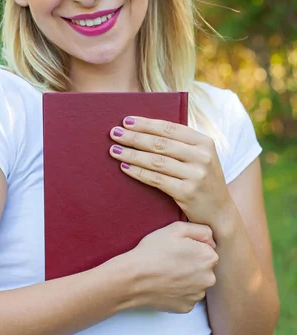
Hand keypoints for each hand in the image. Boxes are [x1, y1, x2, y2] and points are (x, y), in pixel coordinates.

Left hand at [109, 115, 232, 229]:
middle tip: (114, 133)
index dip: (146, 123)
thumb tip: (144, 130)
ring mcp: (195, 175)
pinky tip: (125, 167)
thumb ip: (180, 144)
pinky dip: (138, 172)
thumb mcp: (200, 158)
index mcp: (204, 142)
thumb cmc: (202, 180)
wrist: (219, 213)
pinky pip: (156, 179)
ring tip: (114, 150)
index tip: (126, 121)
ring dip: (132, 154)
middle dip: (134, 137)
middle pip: (160, 143)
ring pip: (156, 161)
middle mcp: (202, 156)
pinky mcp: (187, 192)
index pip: (170, 128)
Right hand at [123, 221, 218, 312]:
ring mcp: (198, 295)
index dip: (192, 247)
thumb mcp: (177, 228)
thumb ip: (201, 230)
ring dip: (187, 278)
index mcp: (209, 257)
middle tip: (171, 260)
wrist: (134, 278)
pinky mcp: (187, 307)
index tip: (178, 248)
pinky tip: (166, 284)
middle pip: (204, 268)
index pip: (207, 249)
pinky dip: (179, 291)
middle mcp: (209, 278)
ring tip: (167, 272)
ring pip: (196, 283)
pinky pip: (187, 296)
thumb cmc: (154, 251)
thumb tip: (211, 240)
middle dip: (192, 263)